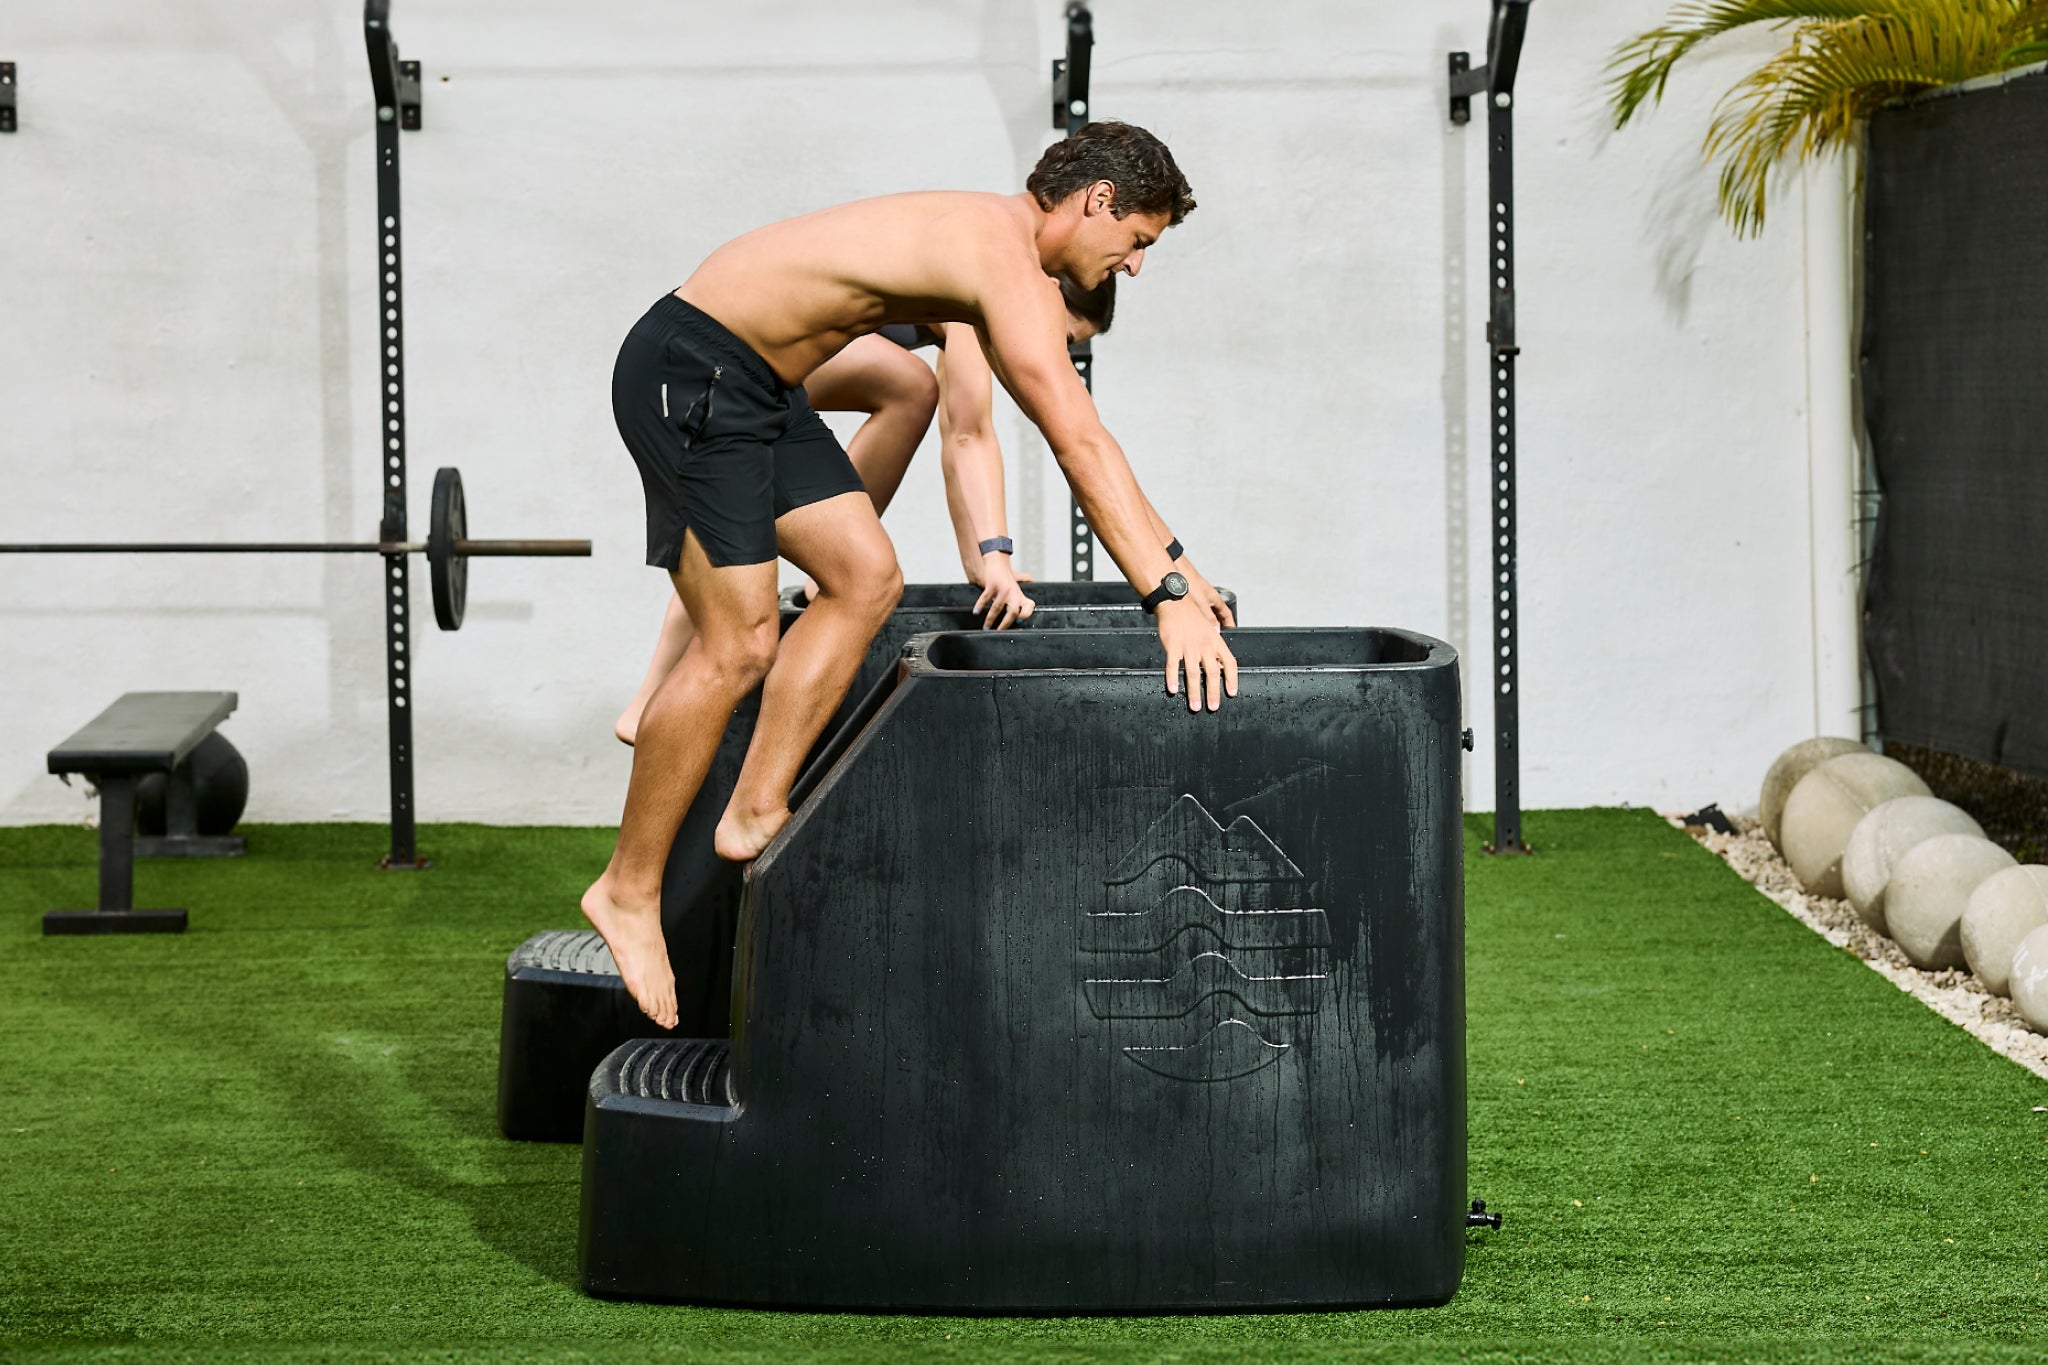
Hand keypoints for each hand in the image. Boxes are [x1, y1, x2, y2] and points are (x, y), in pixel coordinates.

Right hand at [974, 554, 1035, 629]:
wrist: (998, 563)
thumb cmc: (1005, 580)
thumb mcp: (1015, 590)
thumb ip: (1017, 602)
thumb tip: (1016, 619)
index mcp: (1020, 595)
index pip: (1028, 607)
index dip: (1025, 615)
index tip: (1017, 622)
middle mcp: (1014, 593)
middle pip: (1012, 612)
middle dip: (1005, 624)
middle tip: (998, 631)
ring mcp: (1003, 589)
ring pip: (997, 608)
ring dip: (990, 619)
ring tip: (986, 627)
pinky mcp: (993, 584)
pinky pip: (985, 598)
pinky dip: (980, 606)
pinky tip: (976, 612)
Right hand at [1155, 597, 1238, 711]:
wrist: (1175, 602)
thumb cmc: (1191, 616)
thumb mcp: (1209, 629)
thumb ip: (1214, 647)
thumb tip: (1220, 663)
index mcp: (1216, 641)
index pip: (1229, 663)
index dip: (1232, 679)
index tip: (1232, 693)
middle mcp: (1204, 645)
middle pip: (1212, 672)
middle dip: (1213, 692)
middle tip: (1213, 707)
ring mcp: (1188, 646)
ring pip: (1193, 673)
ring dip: (1194, 692)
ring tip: (1195, 706)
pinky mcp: (1173, 646)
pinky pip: (1173, 665)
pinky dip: (1172, 678)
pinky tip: (1173, 689)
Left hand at [1178, 558, 1234, 628]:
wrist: (1172, 572)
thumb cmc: (1188, 580)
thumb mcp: (1201, 603)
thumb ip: (1209, 618)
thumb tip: (1216, 631)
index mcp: (1215, 598)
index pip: (1227, 614)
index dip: (1230, 624)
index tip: (1231, 632)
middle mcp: (1207, 597)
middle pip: (1216, 615)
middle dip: (1215, 626)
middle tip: (1214, 636)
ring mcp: (1197, 596)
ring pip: (1204, 613)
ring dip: (1203, 622)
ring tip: (1200, 632)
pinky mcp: (1187, 596)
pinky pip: (1193, 611)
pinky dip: (1193, 618)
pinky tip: (1187, 622)